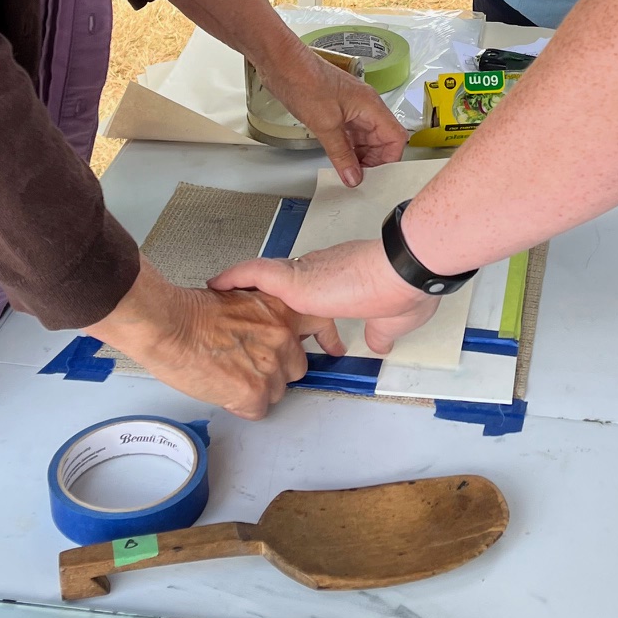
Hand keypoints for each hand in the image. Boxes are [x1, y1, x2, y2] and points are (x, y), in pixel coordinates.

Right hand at [90, 259, 344, 419]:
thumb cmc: (190, 312)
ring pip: (275, 392)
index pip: (321, 323)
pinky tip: (220, 386)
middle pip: (295, 368)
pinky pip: (256, 410)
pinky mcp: (254, 391)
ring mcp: (271, 365)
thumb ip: (262, 317)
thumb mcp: (240, 300)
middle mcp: (283, 337)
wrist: (167, 325)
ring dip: (255, 388)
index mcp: (281, 309)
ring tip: (225, 372)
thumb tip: (265, 335)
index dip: (325, 338)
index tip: (330, 347)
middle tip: (243, 361)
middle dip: (273, 369)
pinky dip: (239, 404)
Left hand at [211, 237, 437, 356]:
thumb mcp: (389, 322)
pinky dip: (234, 277)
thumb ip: (378, 333)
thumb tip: (377, 344)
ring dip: (242, 291)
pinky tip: (216, 284)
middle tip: (241, 317)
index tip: (287, 323)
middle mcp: (317, 273)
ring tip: (221, 299)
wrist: (401, 274)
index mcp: (338, 282)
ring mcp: (304, 275)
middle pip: (280, 287)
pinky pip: (253, 273)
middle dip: (260, 304)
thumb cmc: (401, 293)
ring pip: (263, 279)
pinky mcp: (294, 278)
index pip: (309, 295)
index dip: (295, 309)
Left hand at [258, 47, 408, 185]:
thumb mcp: (325, 125)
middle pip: (382, 140)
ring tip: (348, 173)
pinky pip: (351, 134)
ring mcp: (352, 109)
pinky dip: (348, 149)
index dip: (389, 159)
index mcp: (371, 106)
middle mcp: (366, 107)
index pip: (396, 137)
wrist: (282, 64)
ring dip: (359, 157)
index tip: (376, 176)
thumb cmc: (304, 82)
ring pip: (366, 139)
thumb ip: (341, 154)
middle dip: (373, 161)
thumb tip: (353, 177)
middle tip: (358, 178)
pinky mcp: (337, 111)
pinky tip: (339, 160)